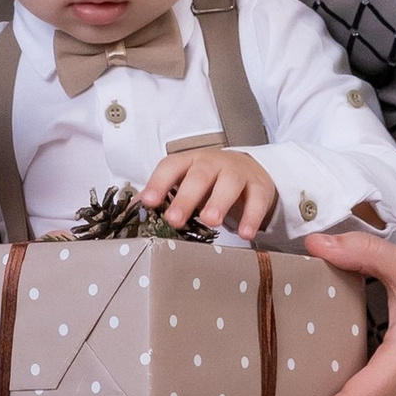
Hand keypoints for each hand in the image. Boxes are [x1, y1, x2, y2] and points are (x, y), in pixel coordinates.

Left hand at [141, 147, 278, 237]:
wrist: (248, 170)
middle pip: (199, 176)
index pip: (171, 166)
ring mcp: (237, 173)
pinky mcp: (259, 186)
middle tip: (175, 218)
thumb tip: (136, 210)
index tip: (148, 201)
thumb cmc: (210, 180)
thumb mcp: (185, 183)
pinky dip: (252, 217)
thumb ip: (164, 195)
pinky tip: (245, 234)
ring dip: (218, 202)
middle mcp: (213, 163)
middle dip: (186, 198)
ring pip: (229, 184)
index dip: (158, 183)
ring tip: (210, 221)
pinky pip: (257, 200)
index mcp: (189, 161)